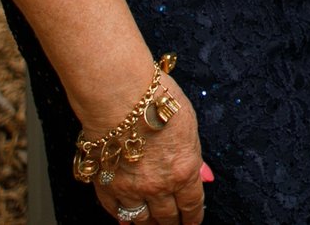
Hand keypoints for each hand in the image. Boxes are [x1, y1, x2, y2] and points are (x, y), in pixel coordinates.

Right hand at [88, 78, 205, 223]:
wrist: (120, 97)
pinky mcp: (104, 184)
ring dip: (148, 223)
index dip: (193, 218)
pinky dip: (120, 216)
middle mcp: (158, 185)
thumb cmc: (158, 102)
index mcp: (184, 171)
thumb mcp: (190, 126)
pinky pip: (114, 209)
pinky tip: (125, 219)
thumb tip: (205, 177)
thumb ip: (195, 157)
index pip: (192, 205)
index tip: (193, 223)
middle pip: (167, 216)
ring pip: (140, 218)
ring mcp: (129, 188)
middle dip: (173, 223)